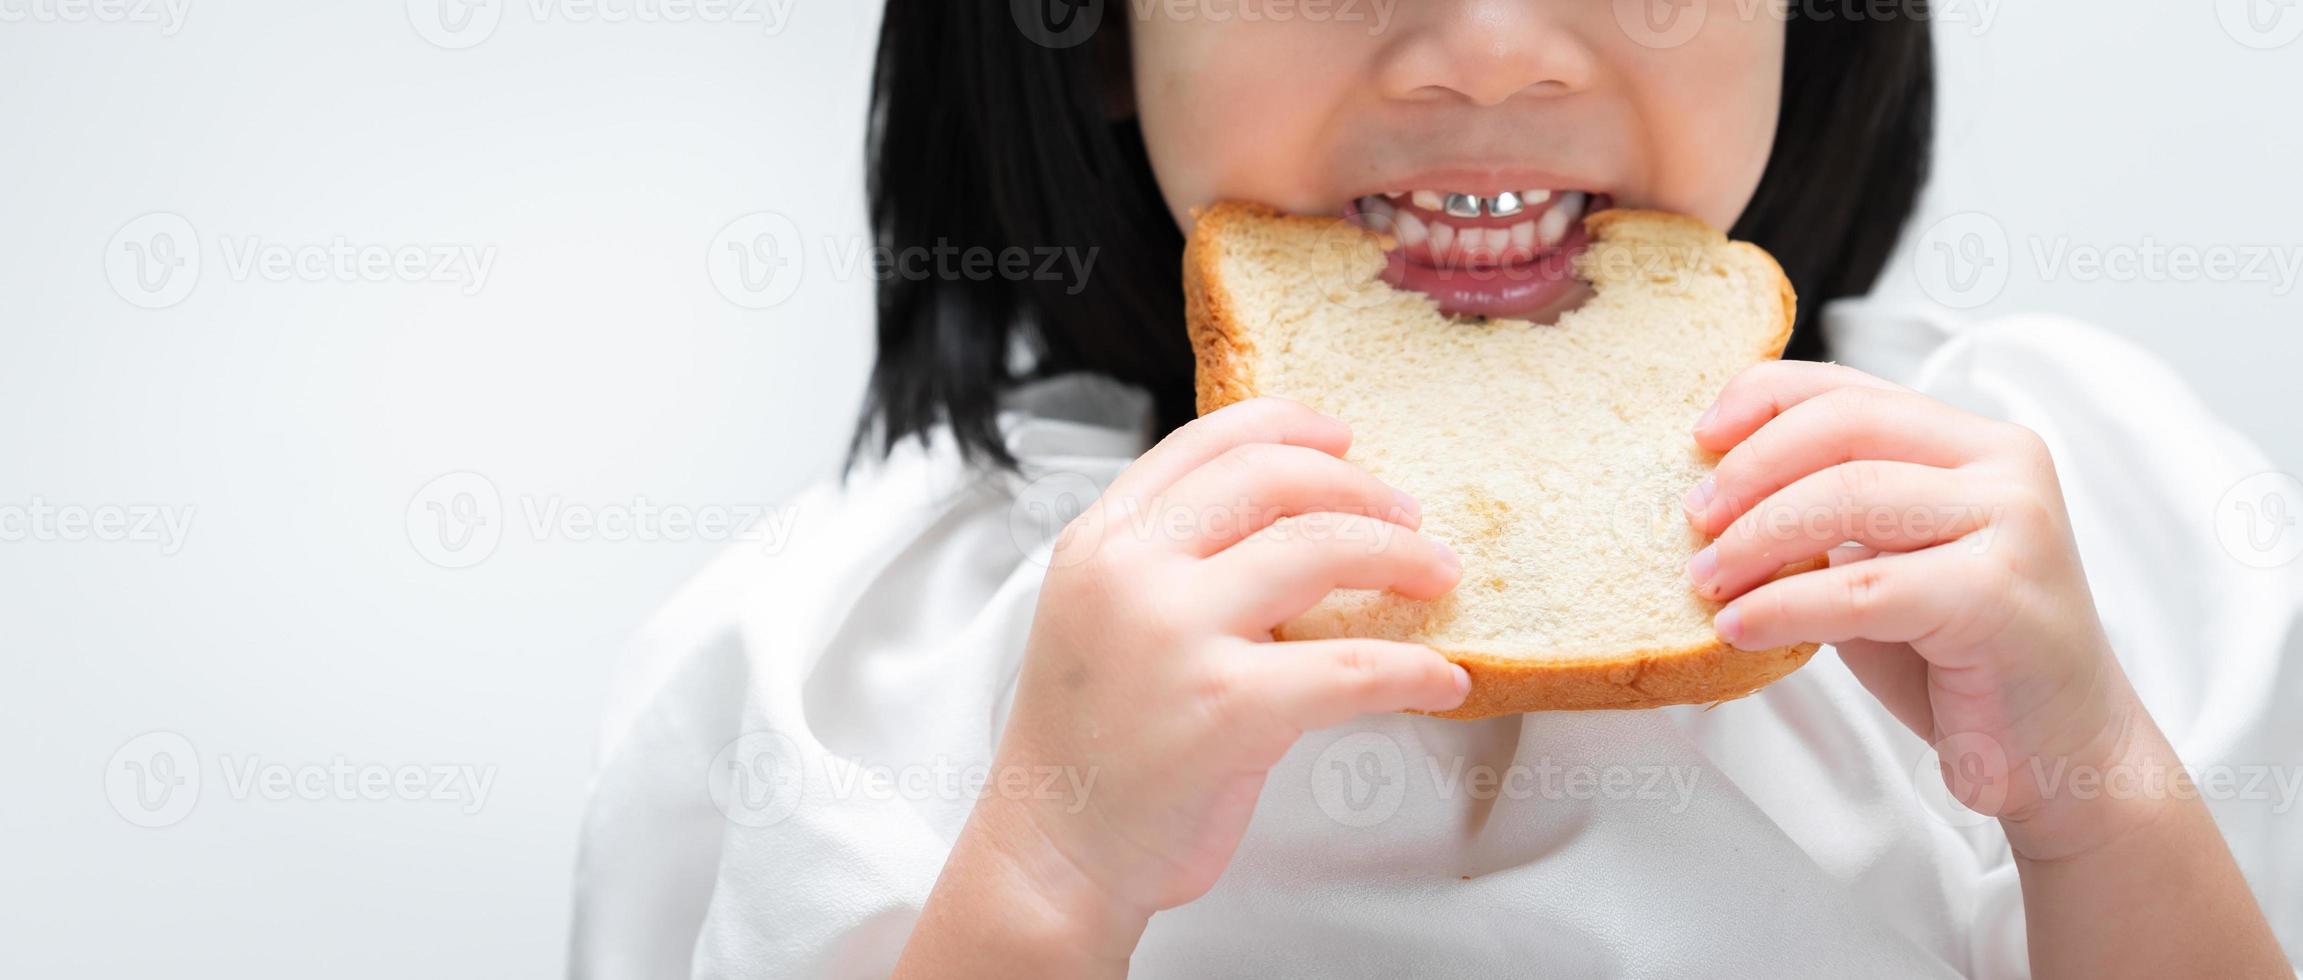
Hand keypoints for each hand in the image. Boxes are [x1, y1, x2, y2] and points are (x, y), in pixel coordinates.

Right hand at [897, 397, 1467, 975]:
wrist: (1056, 853)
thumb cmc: (1094, 742)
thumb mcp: (1104, 615)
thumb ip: (1173, 558)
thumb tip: (1295, 518)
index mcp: (1101, 540)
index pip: (1208, 440)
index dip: (1291, 426)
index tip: (1345, 439)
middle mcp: (1131, 571)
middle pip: (1274, 480)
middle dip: (1361, 489)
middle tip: (1409, 516)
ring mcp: (1177, 635)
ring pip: (1321, 550)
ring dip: (1401, 557)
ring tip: (1436, 577)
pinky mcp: (1227, 709)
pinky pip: (1352, 668)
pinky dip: (1414, 669)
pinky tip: (1442, 679)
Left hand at [1680, 361, 2149, 858]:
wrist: (2060, 751)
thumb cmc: (1962, 658)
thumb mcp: (1886, 564)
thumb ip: (1830, 516)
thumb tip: (1713, 493)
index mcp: (1976, 443)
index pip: (1851, 390)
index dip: (1763, 400)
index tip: (1698, 435)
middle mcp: (2004, 465)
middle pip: (1844, 429)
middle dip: (1750, 471)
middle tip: (1693, 520)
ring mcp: (2012, 523)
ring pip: (1847, 498)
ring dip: (1756, 540)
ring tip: (1707, 581)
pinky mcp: (1998, 594)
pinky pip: (1861, 588)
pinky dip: (1784, 605)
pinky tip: (1739, 627)